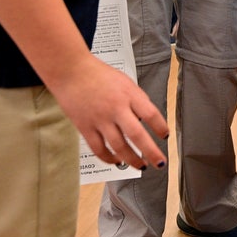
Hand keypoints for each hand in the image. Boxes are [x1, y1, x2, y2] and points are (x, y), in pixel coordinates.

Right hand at [50, 56, 168, 169]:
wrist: (71, 70)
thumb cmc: (98, 75)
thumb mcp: (125, 82)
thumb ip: (136, 100)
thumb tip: (147, 120)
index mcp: (129, 94)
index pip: (151, 114)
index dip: (161, 127)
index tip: (165, 136)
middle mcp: (115, 107)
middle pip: (137, 135)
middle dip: (152, 152)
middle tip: (160, 162)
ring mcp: (100, 119)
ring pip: (119, 146)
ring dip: (132, 159)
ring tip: (141, 165)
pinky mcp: (85, 127)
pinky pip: (99, 148)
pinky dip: (109, 158)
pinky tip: (116, 160)